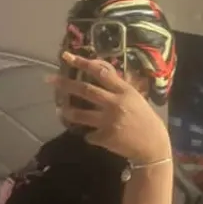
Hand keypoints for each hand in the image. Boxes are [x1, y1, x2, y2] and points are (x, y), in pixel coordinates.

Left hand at [55, 52, 171, 162]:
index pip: (101, 72)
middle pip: (85, 90)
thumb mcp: (136, 98)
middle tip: (49, 79)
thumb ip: (119, 87)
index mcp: (124, 91)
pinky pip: (89, 135)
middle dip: (65, 84)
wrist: (153, 146)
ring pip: (80, 114)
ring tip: (60, 110)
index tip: (68, 57)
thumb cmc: (145, 119)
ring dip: (67, 112)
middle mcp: (115, 103)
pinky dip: (88, 134)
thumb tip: (101, 73)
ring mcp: (108, 121)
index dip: (83, 63)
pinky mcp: (104, 137)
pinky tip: (92, 135)